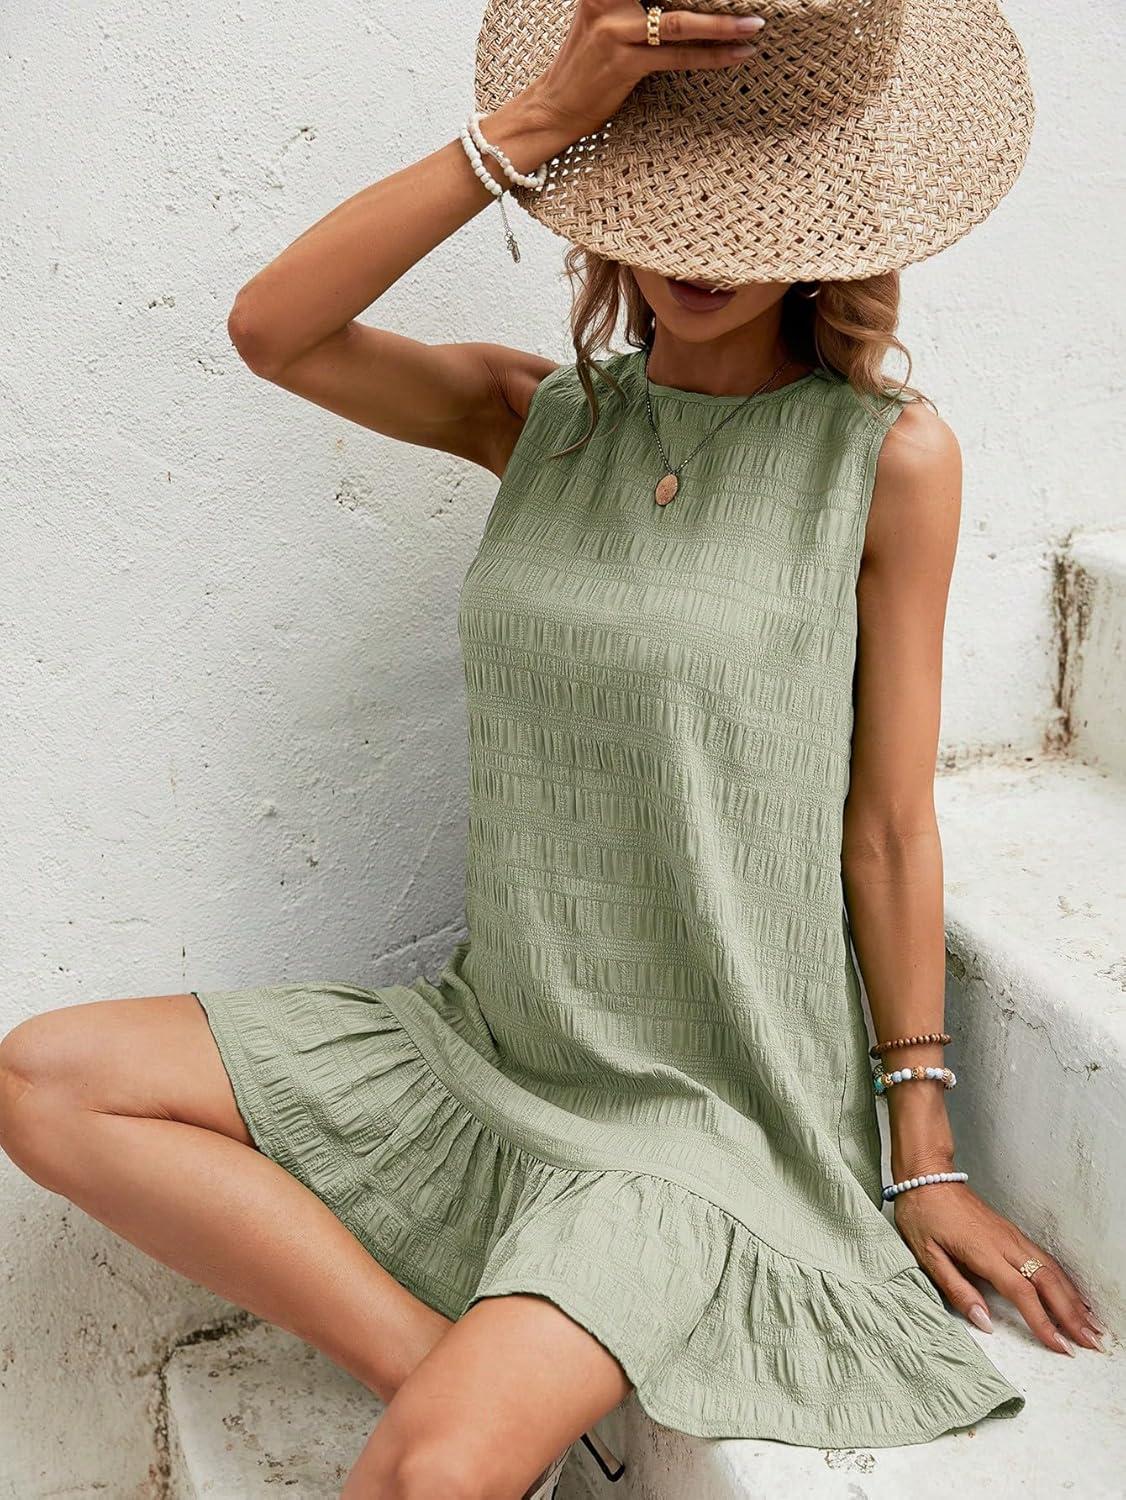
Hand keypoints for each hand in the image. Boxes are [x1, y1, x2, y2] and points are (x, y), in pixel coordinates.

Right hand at [527, 0, 766, 142]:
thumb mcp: (602, 18)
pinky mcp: (624, 64)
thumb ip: (631, 2)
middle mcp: (608, 1)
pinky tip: (737, 54)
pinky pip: (677, 58)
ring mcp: (615, 32)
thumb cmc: (584, 64)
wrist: (553, 106)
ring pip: (680, 23)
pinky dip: (712, 56)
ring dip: (723, 26)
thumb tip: (676, 5)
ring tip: (754, 25)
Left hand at [893, 1178, 1105, 1354]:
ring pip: (1051, 1269)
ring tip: (1089, 1324)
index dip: (1044, 1322)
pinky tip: (1071, 1292)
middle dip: (1071, 1315)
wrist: (927, 1178)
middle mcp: (1005, 1243)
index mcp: (984, 1252)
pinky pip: (1044, 1258)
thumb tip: (984, 1321)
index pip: (1022, 1292)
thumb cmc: (923, 1214)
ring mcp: (1012, 1236)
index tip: (1060, 1346)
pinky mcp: (1012, 1231)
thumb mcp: (927, 1255)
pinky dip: (1064, 1278)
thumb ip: (957, 1289)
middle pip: (1047, 1282)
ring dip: (1073, 1298)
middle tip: (1090, 1342)